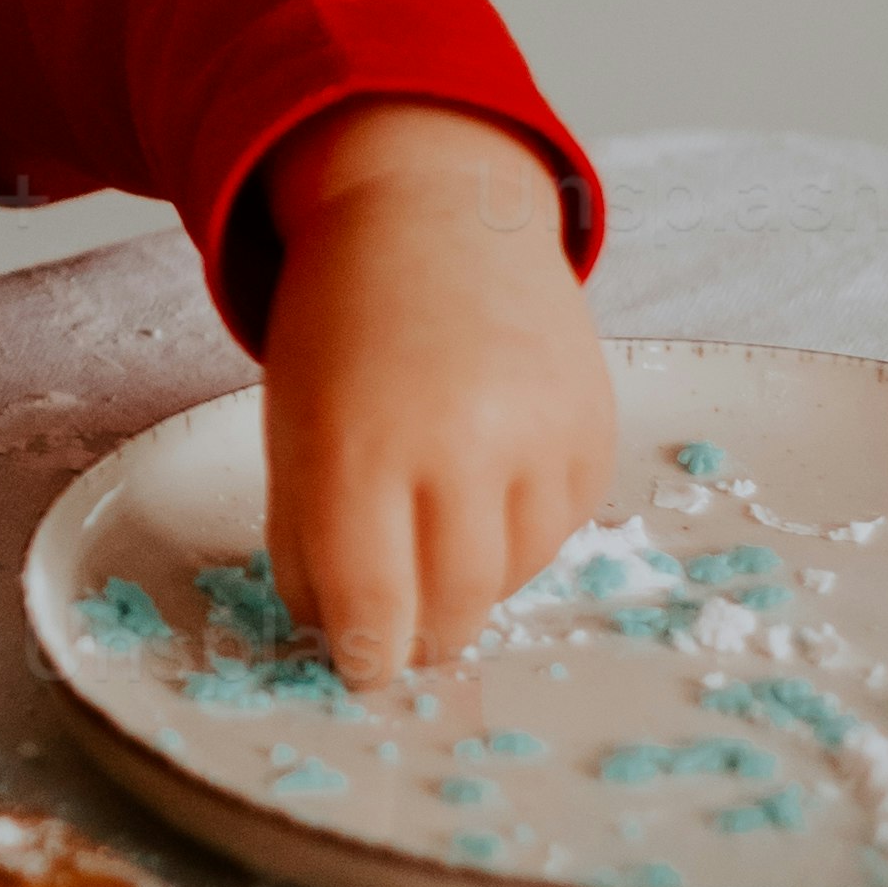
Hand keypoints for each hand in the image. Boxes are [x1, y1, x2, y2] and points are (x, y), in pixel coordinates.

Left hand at [257, 100, 613, 682]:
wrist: (433, 218)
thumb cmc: (342, 329)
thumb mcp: (294, 429)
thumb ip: (308, 537)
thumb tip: (340, 632)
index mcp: (360, 446)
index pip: (372, 604)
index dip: (365, 655)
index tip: (361, 668)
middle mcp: (461, 446)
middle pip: (454, 608)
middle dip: (421, 634)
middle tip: (399, 629)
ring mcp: (541, 438)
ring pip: (511, 578)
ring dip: (469, 580)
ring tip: (433, 522)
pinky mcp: (593, 433)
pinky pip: (557, 530)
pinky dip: (517, 531)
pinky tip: (483, 480)